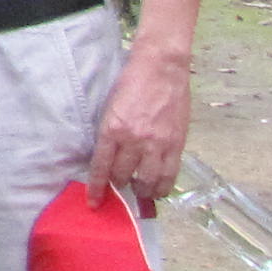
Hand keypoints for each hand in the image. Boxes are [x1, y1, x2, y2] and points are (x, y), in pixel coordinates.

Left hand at [87, 44, 193, 201]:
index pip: (101, 167)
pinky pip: (170, 174)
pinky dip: (163, 186)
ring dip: (143, 192)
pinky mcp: (176, 143)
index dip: (97, 188)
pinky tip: (159, 191)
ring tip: (141, 195)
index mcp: (112, 129)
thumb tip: (110, 159)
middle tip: (120, 191)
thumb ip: (111, 134)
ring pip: (148, 181)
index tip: (94, 202)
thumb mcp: (111, 108)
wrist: (161, 68)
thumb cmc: (132, 83)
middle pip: (124, 176)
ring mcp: (157, 143)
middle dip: (120, 187)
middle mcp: (134, 140)